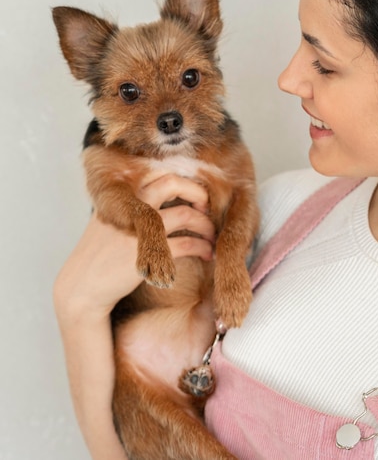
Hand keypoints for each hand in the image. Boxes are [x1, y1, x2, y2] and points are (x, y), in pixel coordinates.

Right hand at [54, 174, 214, 322]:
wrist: (82, 287)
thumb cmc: (100, 254)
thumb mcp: (109, 220)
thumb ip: (131, 205)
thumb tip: (165, 195)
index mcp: (122, 196)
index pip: (157, 174)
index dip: (182, 181)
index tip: (193, 196)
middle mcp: (131, 207)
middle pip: (172, 183)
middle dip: (197, 193)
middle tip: (206, 209)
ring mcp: (139, 229)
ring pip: (185, 214)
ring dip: (206, 225)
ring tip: (212, 236)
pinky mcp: (149, 252)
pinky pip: (187, 244)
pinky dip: (202, 247)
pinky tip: (206, 253)